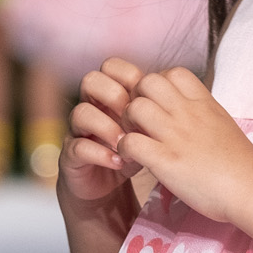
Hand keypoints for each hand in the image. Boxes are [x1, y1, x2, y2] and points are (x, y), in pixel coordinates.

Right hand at [61, 57, 146, 206]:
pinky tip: (119, 162)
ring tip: (126, 142)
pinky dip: (100, 154)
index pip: (111, 67)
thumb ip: (158, 110)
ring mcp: (77, 129)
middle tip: (135, 119)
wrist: (109, 186)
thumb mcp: (149, 129)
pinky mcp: (71, 155)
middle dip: (114, 97)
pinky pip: (77, 146)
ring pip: (81, 112)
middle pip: (91, 80)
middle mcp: (90, 106)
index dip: (129, 77)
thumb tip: (180, 96)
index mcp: (109, 94)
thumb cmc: (133, 151)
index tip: (150, 98)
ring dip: (107, 127)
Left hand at [75, 63, 252, 225]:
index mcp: (205, 103)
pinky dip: (125, 149)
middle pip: (148, 82)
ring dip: (126, 122)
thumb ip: (202, 115)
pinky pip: (131, 142)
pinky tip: (132, 159)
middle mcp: (189, 114)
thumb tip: (188, 114)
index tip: (159, 104)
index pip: (174, 72)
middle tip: (138, 120)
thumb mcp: (224, 126)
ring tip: (133, 138)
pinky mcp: (167, 161)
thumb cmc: (242, 166)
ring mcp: (177, 136)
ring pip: (135, 107)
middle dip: (136, 97)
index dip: (159, 85)